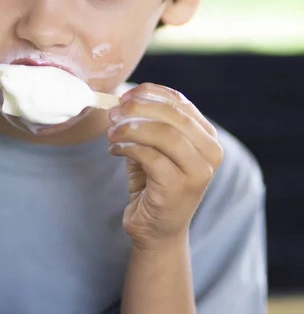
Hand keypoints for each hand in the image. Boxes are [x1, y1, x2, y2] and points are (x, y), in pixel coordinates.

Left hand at [107, 83, 222, 249]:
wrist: (157, 229)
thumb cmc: (155, 182)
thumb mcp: (156, 146)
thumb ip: (149, 121)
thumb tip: (126, 99)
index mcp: (207, 136)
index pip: (181, 103)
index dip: (151, 93)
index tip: (126, 95)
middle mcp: (210, 152)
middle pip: (174, 115)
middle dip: (139, 108)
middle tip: (114, 112)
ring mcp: (198, 171)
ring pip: (165, 134)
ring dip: (131, 128)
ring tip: (112, 133)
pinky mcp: (179, 187)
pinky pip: (150, 156)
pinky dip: (128, 148)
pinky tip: (115, 150)